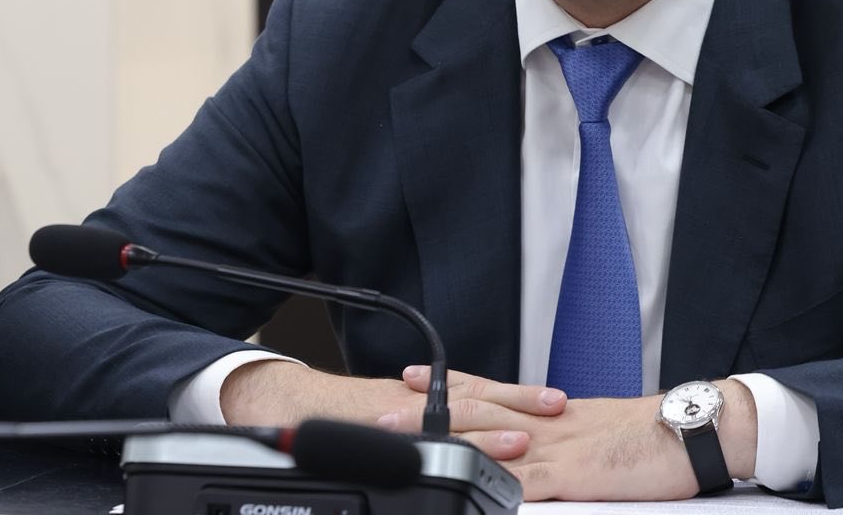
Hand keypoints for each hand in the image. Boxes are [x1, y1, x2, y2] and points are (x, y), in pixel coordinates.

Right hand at [219, 360, 561, 458]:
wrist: (287, 404)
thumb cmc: (340, 409)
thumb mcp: (394, 405)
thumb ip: (431, 413)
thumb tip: (481, 427)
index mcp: (424, 394)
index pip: (480, 390)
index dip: (518, 396)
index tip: (555, 400)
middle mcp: (415, 401)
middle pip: (475, 401)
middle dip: (516, 407)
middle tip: (555, 411)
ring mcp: (397, 419)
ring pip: (449, 421)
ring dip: (486, 429)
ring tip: (522, 439)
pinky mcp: (376, 434)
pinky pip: (414, 440)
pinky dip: (438, 443)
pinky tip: (458, 452)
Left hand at [390, 371, 757, 500]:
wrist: (694, 430)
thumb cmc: (652, 435)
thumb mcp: (597, 429)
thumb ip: (562, 436)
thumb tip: (535, 442)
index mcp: (551, 412)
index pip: (489, 390)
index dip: (447, 385)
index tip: (409, 378)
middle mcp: (546, 423)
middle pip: (476, 412)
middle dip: (426, 412)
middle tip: (381, 411)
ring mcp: (559, 448)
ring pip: (492, 440)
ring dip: (447, 442)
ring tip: (405, 443)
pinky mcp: (577, 476)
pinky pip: (530, 481)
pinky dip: (499, 485)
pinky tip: (472, 490)